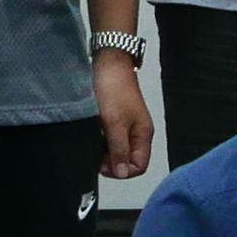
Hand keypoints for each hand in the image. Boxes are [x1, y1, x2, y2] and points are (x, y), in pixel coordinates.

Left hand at [97, 57, 153, 182]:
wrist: (108, 63)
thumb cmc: (114, 88)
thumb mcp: (115, 123)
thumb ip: (119, 149)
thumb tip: (122, 173)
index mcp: (143, 135)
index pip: (139, 166)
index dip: (122, 170)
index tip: (104, 164)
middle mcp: (137, 133)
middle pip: (127, 160)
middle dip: (112, 162)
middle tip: (96, 153)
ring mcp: (126, 126)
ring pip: (117, 150)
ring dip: (104, 150)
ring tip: (94, 140)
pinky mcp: (115, 119)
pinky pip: (109, 138)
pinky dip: (100, 139)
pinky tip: (93, 132)